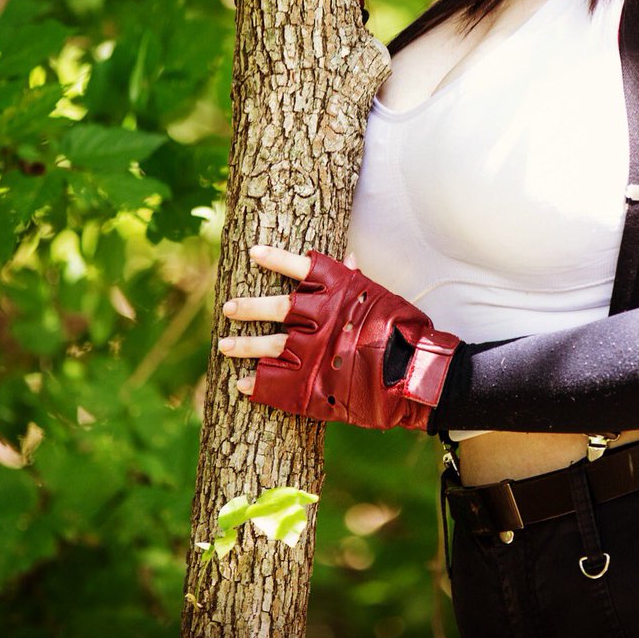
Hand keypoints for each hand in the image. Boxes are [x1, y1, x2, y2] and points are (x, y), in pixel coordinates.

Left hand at [220, 244, 459, 430]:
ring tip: (223, 346)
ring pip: (269, 346)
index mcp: (338, 291)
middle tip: (228, 308)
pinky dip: (257, 384)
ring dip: (244, 346)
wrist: (415, 375)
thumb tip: (348, 258)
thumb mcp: (382, 297)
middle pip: (274, 309)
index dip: (276, 259)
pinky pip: (274, 384)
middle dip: (249, 308)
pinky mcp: (310, 385)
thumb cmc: (404, 332)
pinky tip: (242, 385)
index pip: (299, 267)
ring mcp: (311, 352)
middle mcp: (319, 317)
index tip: (253, 252)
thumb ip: (359, 280)